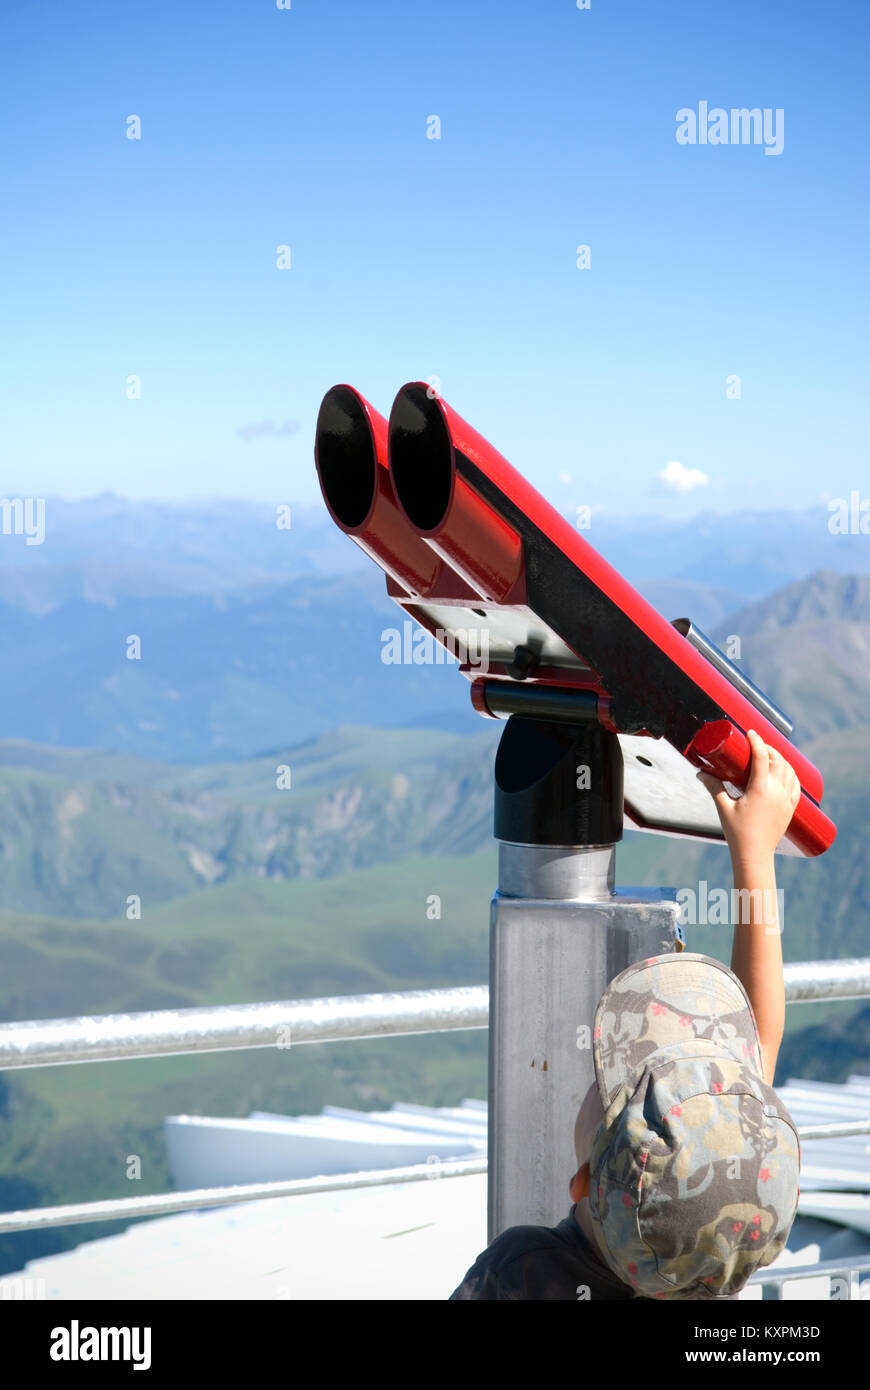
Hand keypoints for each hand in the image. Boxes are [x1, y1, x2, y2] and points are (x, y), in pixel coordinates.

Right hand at [696, 729, 800, 862]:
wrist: (755, 854)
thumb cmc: (738, 832)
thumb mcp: (723, 808)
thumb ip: (713, 787)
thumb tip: (701, 773)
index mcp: (760, 789)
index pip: (762, 757)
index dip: (757, 741)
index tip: (750, 733)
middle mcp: (777, 792)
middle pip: (778, 760)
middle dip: (769, 748)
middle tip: (757, 745)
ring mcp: (786, 800)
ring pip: (790, 770)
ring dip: (781, 759)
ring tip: (770, 756)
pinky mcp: (791, 808)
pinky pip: (796, 784)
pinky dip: (791, 773)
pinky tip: (785, 771)